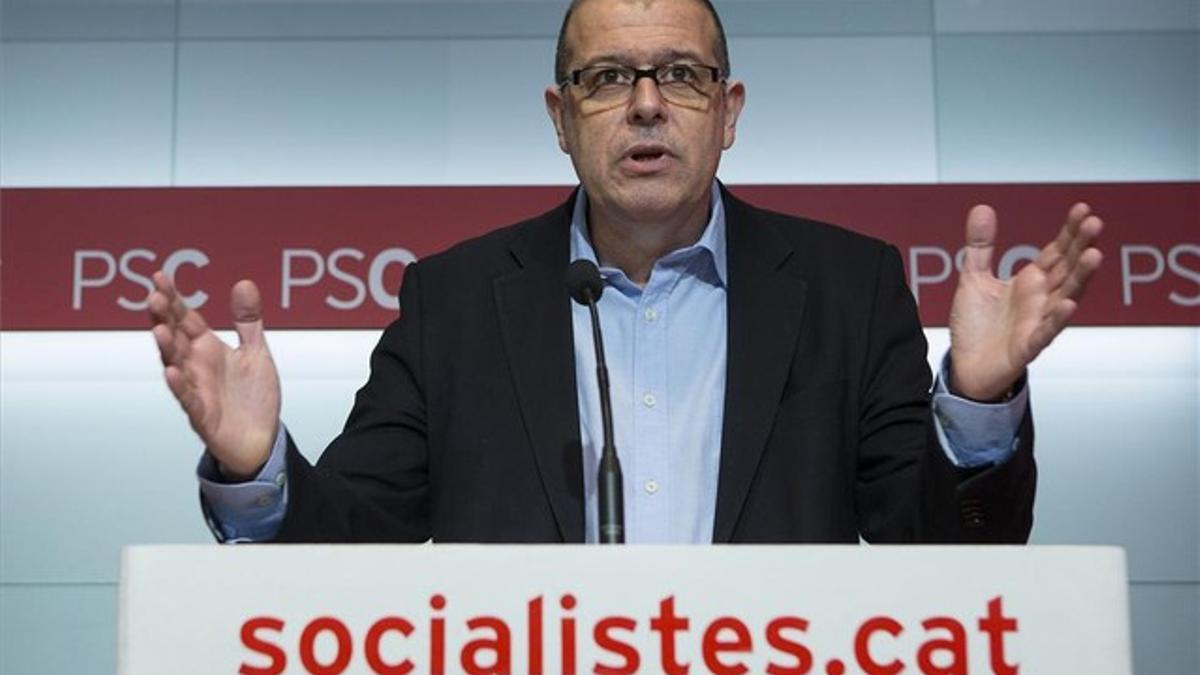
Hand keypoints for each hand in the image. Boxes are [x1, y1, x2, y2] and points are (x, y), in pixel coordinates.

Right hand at [149, 272, 280, 479]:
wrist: (262, 438)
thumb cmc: (253, 396)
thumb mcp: (255, 352)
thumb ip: (247, 321)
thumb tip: (243, 283)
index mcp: (207, 349)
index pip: (185, 318)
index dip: (173, 298)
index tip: (159, 276)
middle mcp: (197, 366)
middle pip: (175, 337)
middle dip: (164, 318)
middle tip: (155, 296)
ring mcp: (197, 390)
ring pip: (176, 366)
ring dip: (167, 348)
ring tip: (159, 329)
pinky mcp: (203, 416)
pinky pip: (188, 400)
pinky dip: (180, 387)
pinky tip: (172, 372)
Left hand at [949, 203, 1102, 400]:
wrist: (965, 366)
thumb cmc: (976, 325)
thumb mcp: (974, 278)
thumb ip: (980, 246)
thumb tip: (982, 208)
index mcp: (1030, 282)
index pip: (1057, 252)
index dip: (1069, 232)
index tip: (1082, 209)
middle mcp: (1040, 300)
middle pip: (1066, 269)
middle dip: (1080, 247)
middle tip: (1095, 223)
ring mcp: (1037, 322)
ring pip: (1065, 297)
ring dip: (1080, 278)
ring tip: (1095, 255)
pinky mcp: (1027, 347)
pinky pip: (1046, 332)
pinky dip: (1057, 319)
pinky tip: (1069, 304)